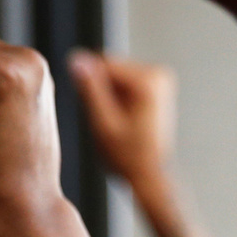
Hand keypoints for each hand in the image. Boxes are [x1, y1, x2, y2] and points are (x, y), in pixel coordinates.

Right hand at [69, 52, 176, 185]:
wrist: (150, 176)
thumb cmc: (128, 158)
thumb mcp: (103, 125)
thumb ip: (90, 90)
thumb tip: (76, 59)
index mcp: (148, 80)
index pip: (104, 63)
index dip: (88, 84)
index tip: (89, 109)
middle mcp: (158, 74)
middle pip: (111, 70)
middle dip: (101, 94)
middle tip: (106, 123)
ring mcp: (160, 80)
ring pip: (117, 78)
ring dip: (109, 99)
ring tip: (115, 126)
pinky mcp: (157, 88)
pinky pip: (126, 86)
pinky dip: (118, 102)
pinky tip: (122, 123)